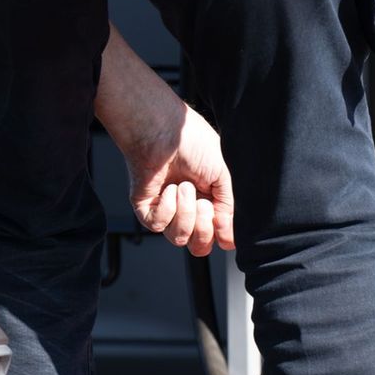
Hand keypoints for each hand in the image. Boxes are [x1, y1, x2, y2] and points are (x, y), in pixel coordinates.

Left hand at [96, 24, 233, 256]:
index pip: (216, 237)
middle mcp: (188, 209)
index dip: (221, 236)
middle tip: (204, 202)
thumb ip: (228, 209)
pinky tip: (168, 188)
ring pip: (179, 239)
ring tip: (184, 187)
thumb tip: (228, 242)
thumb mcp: (224, 177)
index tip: (222, 220)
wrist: (163, 128)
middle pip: (198, 246)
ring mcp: (166, 209)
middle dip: (204, 228)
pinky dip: (167, 209)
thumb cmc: (193, 142)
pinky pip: (158, 226)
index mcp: (209, 201)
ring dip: (186, 214)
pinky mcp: (145, 206)